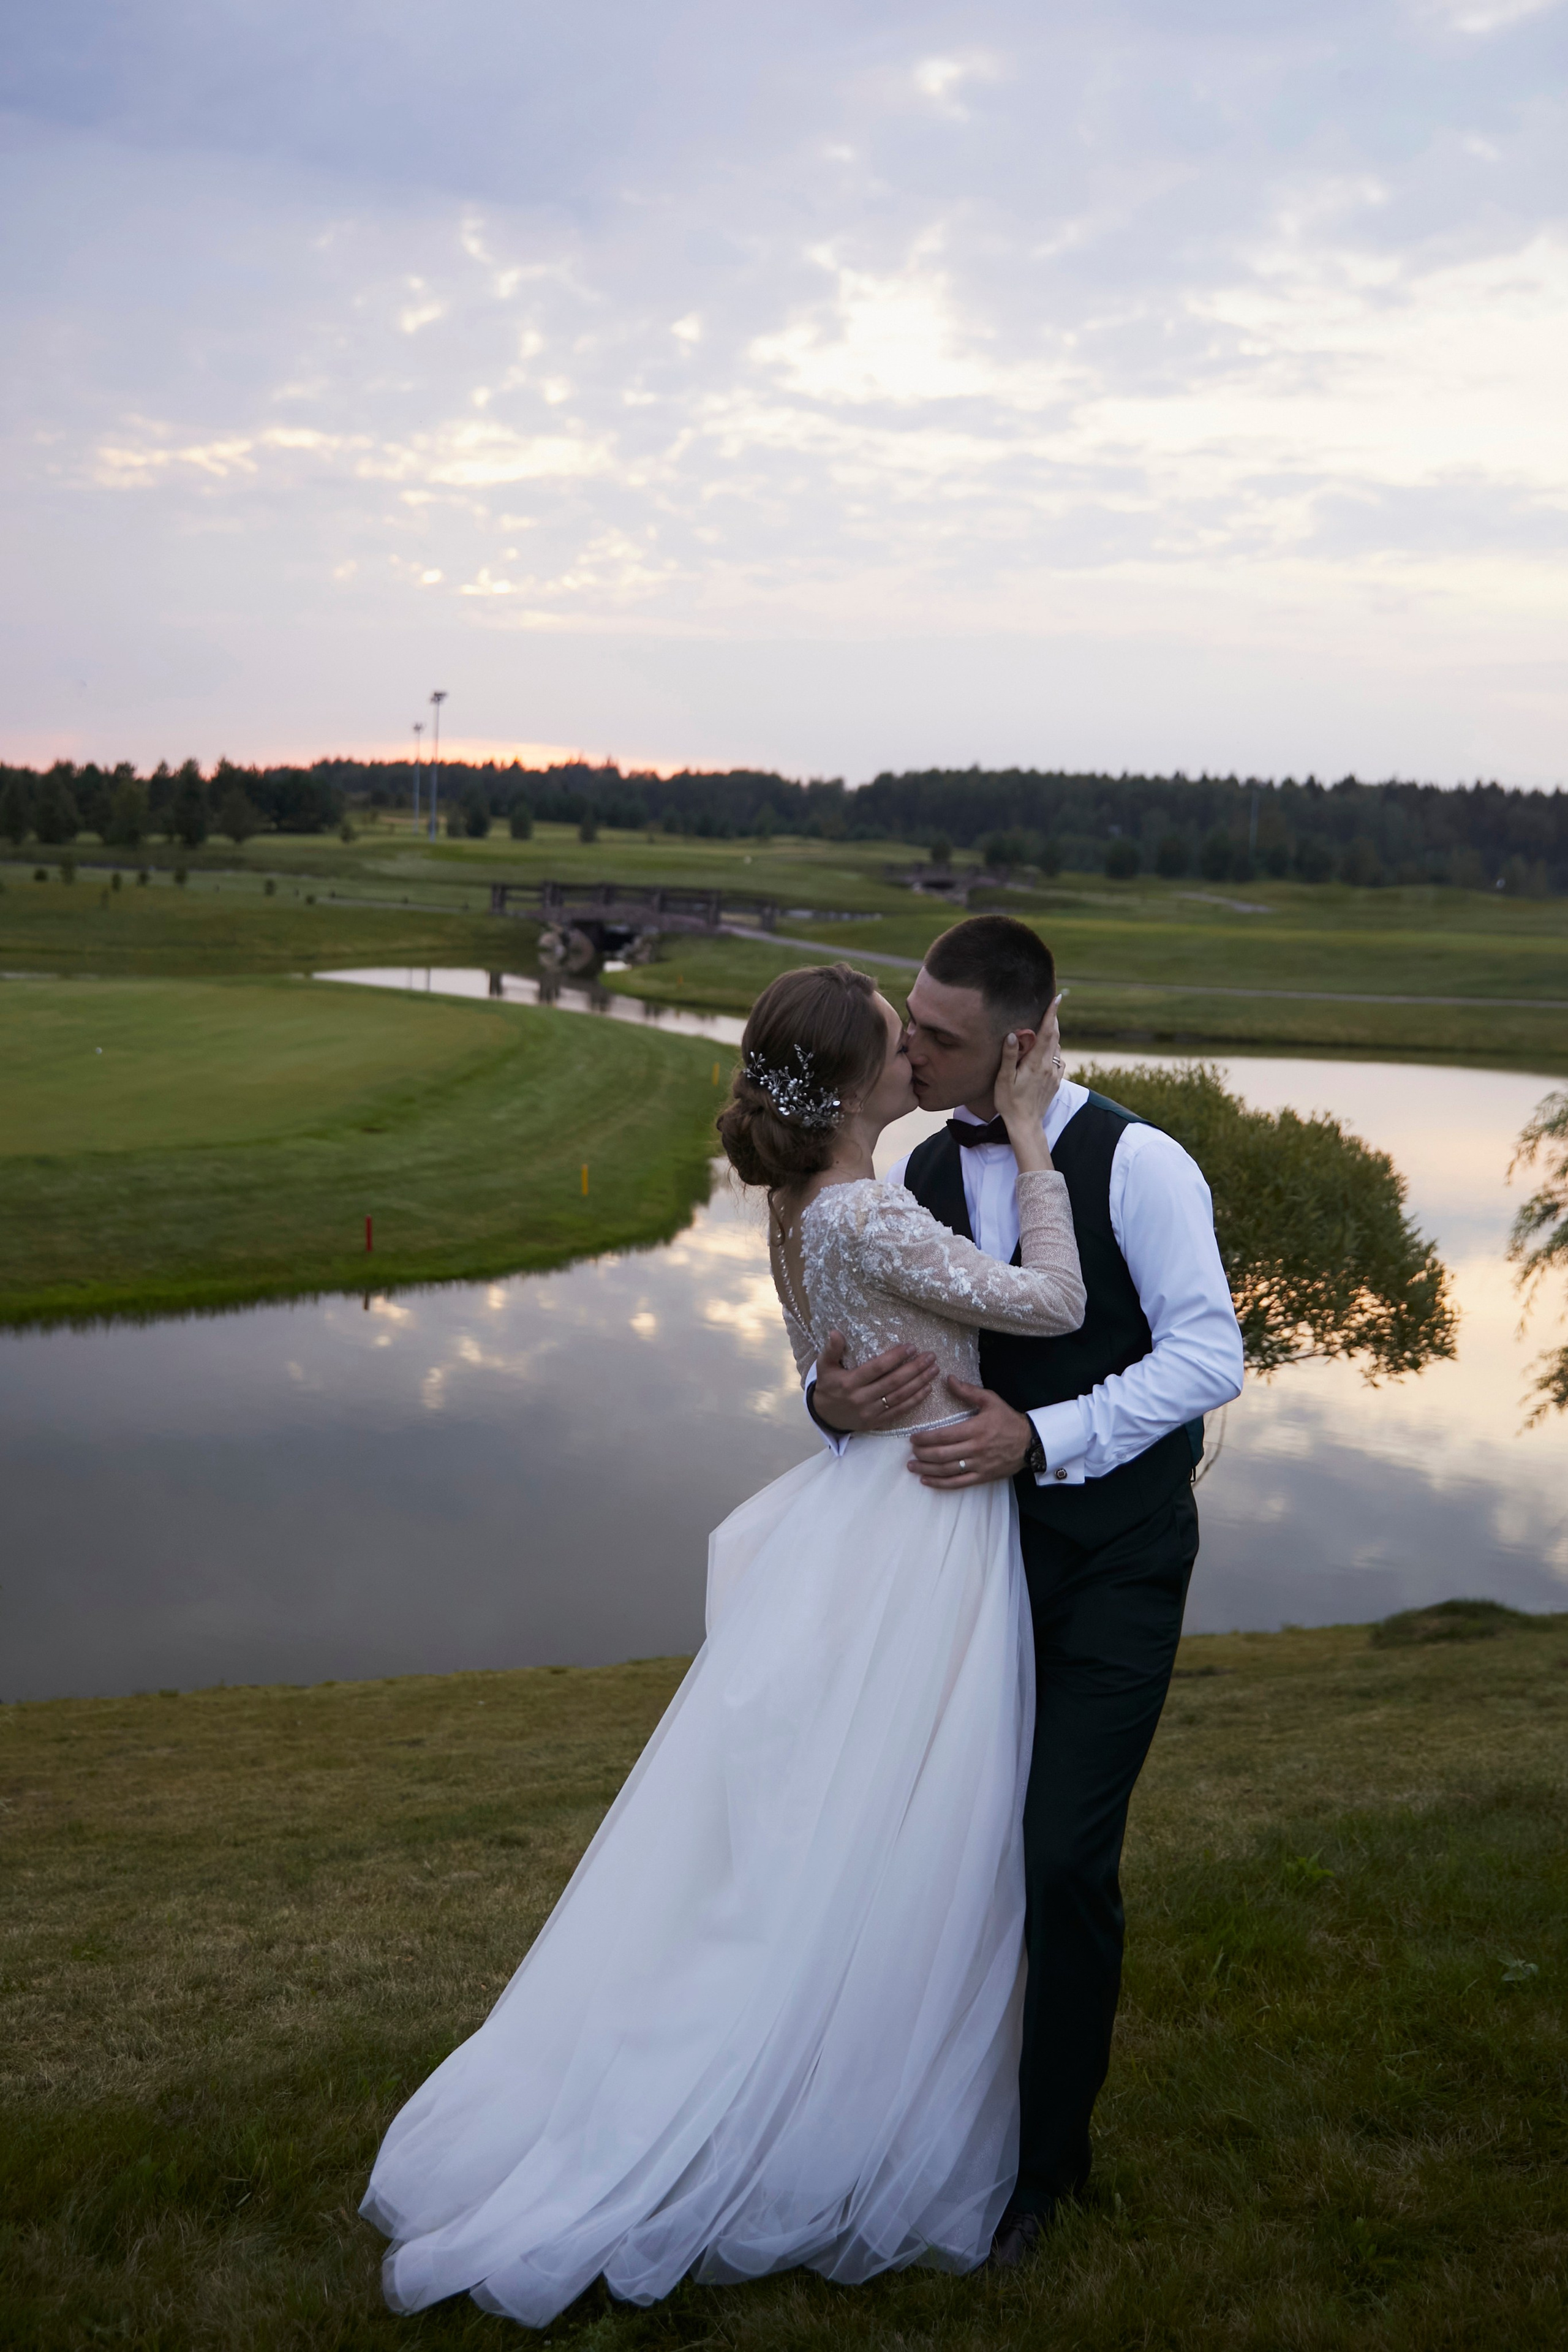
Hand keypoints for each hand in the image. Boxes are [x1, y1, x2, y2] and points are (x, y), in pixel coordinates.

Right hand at [811, 1329, 937, 1435]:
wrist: (825, 1417)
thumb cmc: (828, 1386)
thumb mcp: (824, 1367)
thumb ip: (830, 1349)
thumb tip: (835, 1332)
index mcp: (849, 1382)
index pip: (877, 1368)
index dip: (895, 1357)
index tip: (911, 1347)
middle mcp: (861, 1398)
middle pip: (893, 1382)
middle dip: (914, 1368)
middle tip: (930, 1356)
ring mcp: (870, 1412)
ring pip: (900, 1396)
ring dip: (919, 1383)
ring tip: (934, 1370)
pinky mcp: (877, 1422)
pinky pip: (900, 1411)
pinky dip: (915, 1401)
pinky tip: (927, 1389)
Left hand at [906, 1378, 1033, 1487]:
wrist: (1030, 1442)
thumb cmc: (1008, 1419)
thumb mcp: (991, 1400)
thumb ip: (968, 1391)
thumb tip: (948, 1379)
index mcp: (975, 1429)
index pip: (944, 1435)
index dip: (926, 1438)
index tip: (913, 1438)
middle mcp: (976, 1448)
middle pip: (942, 1454)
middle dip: (923, 1454)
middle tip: (911, 1452)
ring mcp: (979, 1465)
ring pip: (948, 1470)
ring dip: (927, 1469)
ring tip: (912, 1466)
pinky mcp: (983, 1477)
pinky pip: (958, 1483)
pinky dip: (941, 1483)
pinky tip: (927, 1480)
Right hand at [993, 999, 1063, 1158]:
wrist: (1026, 1124)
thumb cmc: (1010, 1102)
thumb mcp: (1004, 1079)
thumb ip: (1009, 1056)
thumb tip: (1013, 1034)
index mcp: (1036, 1063)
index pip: (1047, 1032)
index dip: (1052, 1014)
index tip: (1057, 998)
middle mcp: (1049, 1066)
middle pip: (1054, 1036)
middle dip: (1053, 1020)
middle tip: (1052, 1006)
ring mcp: (1054, 1074)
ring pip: (1056, 1048)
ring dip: (1053, 1036)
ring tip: (1045, 1028)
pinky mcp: (1056, 1082)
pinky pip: (1057, 1061)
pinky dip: (1053, 1051)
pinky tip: (1046, 1054)